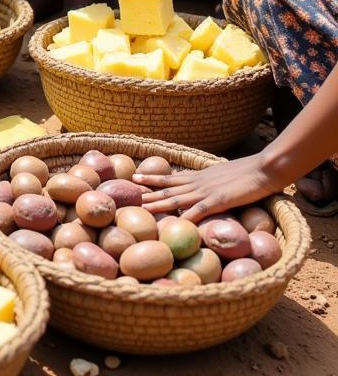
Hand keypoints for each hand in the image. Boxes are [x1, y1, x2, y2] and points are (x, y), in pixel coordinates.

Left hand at [135, 154, 278, 222]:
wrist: (264, 168)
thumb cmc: (250, 172)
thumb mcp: (226, 176)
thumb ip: (215, 182)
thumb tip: (211, 189)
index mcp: (201, 176)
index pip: (173, 179)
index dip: (155, 179)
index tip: (137, 179)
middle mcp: (199, 183)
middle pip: (168, 188)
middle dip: (149, 191)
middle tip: (130, 193)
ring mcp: (206, 192)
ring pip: (176, 198)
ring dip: (158, 203)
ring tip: (142, 206)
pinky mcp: (218, 201)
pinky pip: (198, 211)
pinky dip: (186, 218)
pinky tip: (176, 224)